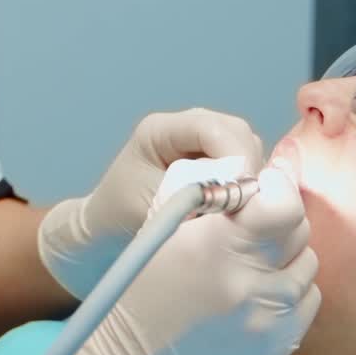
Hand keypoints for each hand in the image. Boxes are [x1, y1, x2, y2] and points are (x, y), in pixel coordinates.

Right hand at [31, 162, 319, 354]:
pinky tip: (258, 291)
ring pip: (307, 264)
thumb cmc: (145, 283)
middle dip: (279, 219)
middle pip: (299, 231)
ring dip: (285, 256)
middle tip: (254, 224)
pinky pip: (308, 299)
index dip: (277, 189)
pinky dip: (289, 289)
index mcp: (217, 246)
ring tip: (251, 262)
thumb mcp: (162, 225)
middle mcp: (250, 282)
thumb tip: (249, 174)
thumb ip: (206, 193)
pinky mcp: (280, 343)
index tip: (263, 188)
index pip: (284, 205)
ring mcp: (269, 317)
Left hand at [38, 110, 263, 298]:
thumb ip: (192, 198)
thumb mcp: (154, 208)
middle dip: (246, 166)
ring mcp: (199, 141)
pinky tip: (232, 206)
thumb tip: (236, 195)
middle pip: (235, 131)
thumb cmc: (121, 216)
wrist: (107, 226)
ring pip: (244, 146)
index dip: (235, 155)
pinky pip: (242, 163)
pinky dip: (244, 183)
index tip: (244, 191)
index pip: (211, 128)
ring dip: (247, 176)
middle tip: (246, 204)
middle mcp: (183, 127)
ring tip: (235, 208)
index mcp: (160, 130)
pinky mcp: (212, 158)